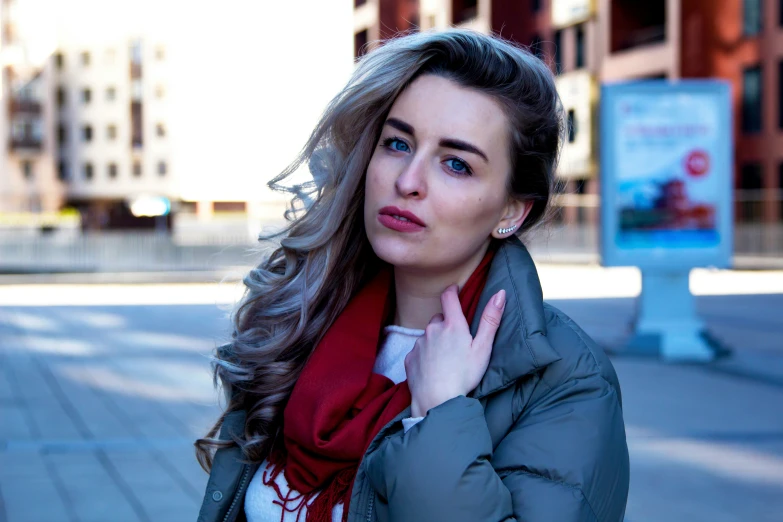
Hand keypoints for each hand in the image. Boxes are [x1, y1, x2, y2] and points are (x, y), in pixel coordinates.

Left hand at [405, 285, 505, 417]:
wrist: (437, 400)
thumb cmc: (464, 375)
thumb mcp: (483, 348)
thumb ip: (491, 319)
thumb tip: (501, 293)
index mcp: (452, 325)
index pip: (448, 297)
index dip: (452, 291)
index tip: (455, 290)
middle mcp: (432, 329)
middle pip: (439, 318)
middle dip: (447, 324)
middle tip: (457, 341)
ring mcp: (419, 343)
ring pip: (428, 335)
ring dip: (436, 340)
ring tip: (446, 359)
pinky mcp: (410, 358)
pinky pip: (418, 351)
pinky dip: (425, 355)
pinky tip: (434, 369)